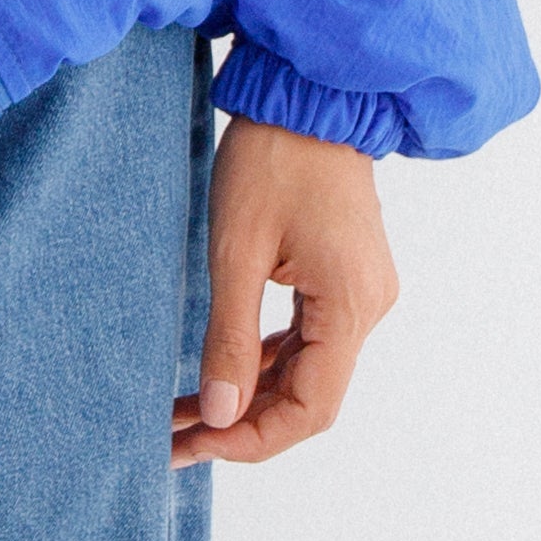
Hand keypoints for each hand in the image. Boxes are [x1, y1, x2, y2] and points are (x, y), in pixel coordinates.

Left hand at [170, 119, 397, 467]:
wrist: (308, 95)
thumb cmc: (273, 159)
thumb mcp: (237, 251)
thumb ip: (229, 338)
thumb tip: (219, 413)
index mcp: (350, 306)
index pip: (310, 409)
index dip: (252, 439)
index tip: (196, 445)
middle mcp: (367, 308)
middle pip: (310, 398)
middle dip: (242, 425)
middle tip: (173, 442)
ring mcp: (359, 294)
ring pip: (306, 373)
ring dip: (248, 397)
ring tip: (182, 415)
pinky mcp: (343, 280)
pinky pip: (306, 341)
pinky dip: (263, 363)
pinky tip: (216, 376)